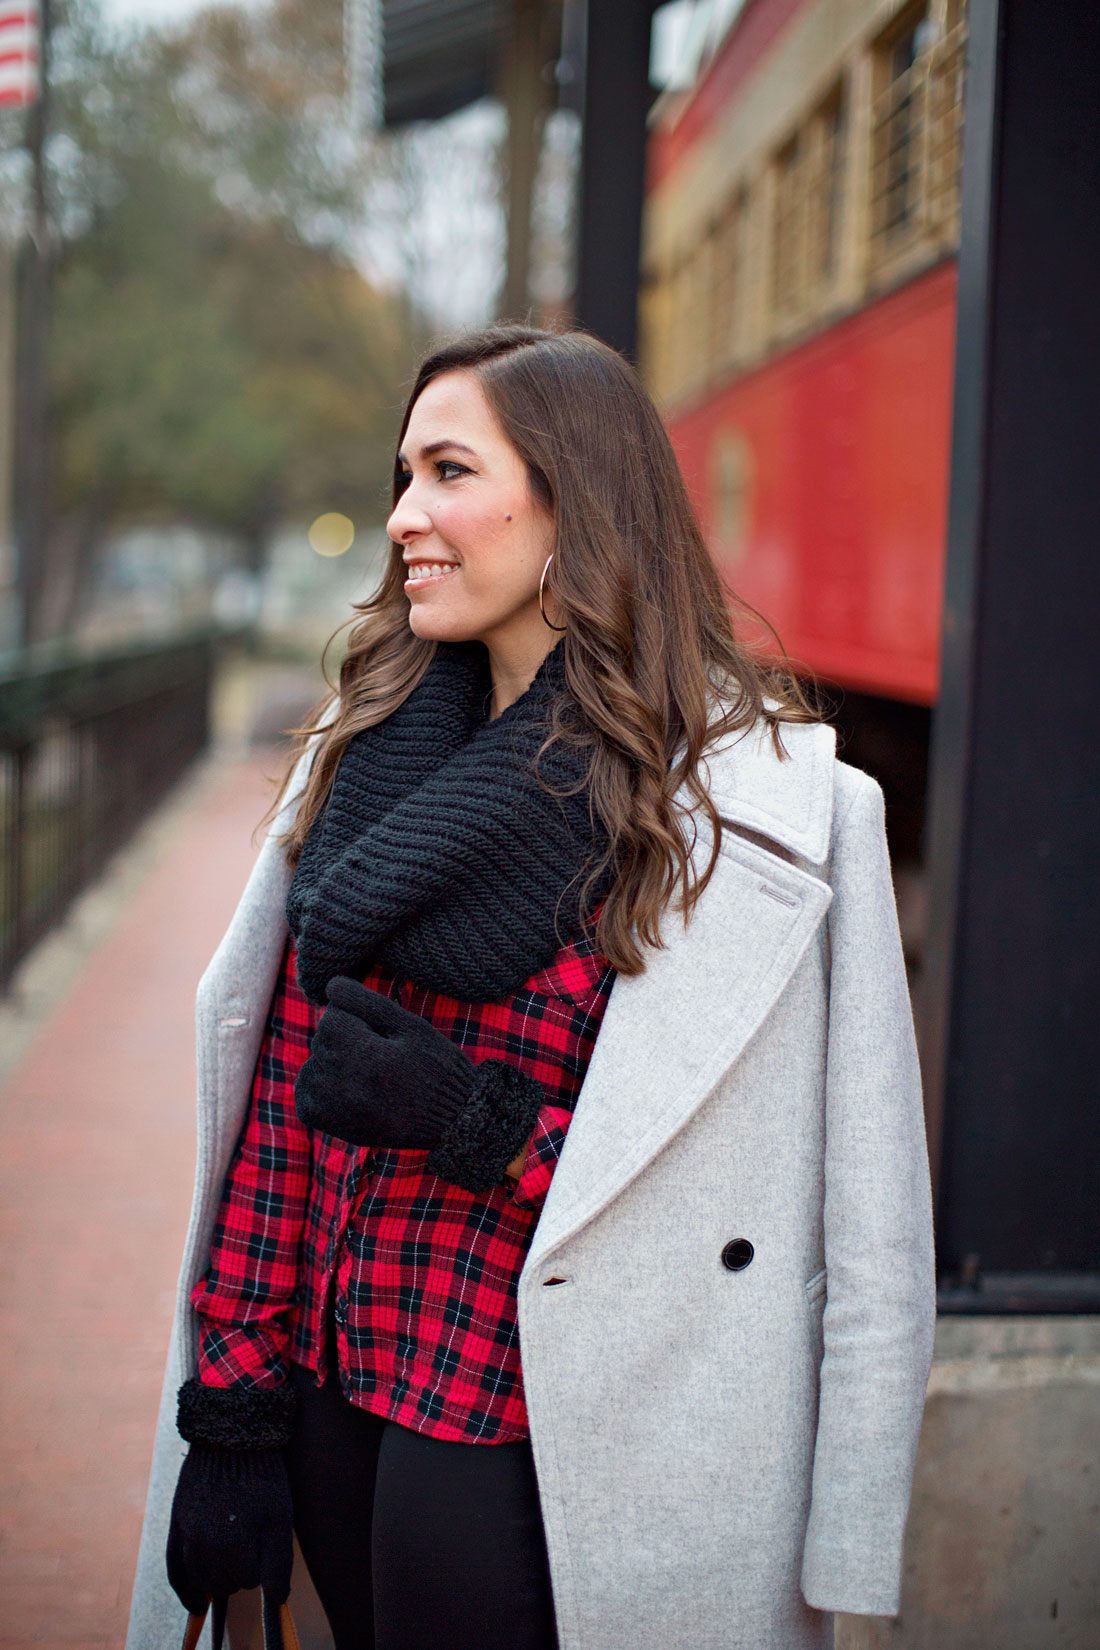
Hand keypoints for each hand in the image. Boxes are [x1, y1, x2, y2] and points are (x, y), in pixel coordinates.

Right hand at [166, 1443, 292, 1613]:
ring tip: (233, 1553)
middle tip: (250, 1544)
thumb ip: (278, 1561)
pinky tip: (197, 1603)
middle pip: (227, 1582)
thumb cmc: (262, 1477)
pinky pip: (176, 1571)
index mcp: (233, 1544)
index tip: (265, 1544)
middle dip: (240, 1571)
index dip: (262, 1565)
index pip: (251, 1580)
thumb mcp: (280, 1515)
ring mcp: (187, 1537)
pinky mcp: (177, 1526)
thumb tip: (278, 1598)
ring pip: (205, 1580)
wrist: (230, 1438)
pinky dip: (187, 1589)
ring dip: (219, 1575)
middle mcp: (205, 1546)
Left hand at [294, 977, 478, 1148]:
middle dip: (346, 1039)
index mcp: (369, 1059)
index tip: (382, 1034)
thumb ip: (368, 1003)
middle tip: (381, 1056)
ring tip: (368, 1074)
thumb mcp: (412, 1027)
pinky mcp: (327, 1125)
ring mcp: (333, 1110)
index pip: (332, 1017)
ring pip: (311, 1064)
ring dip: (333, 1062)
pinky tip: (347, 1087)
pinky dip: (318, 1085)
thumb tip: (330, 984)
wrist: (450, 1122)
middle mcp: (345, 1088)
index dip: (358, 1018)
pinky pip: (305, 1092)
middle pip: (322, 1040)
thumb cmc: (436, 1067)